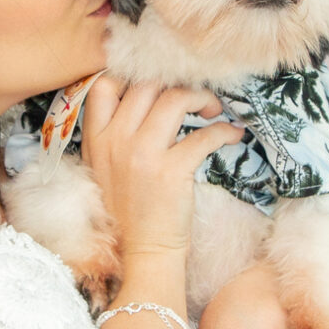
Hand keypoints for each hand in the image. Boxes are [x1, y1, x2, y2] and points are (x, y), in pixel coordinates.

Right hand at [77, 76, 242, 259]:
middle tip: (195, 95)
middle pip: (146, 84)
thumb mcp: (103, 171)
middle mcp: (116, 141)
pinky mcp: (172, 171)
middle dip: (176, 82)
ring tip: (214, 108)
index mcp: (96, 140)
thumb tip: (143, 103)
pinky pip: (204, 135)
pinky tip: (232, 135)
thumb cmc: (128, 213)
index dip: (133, 75)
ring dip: (201, 96)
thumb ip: (112, 137)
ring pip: (175, 98)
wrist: (142, 252)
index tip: (157, 83)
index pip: (105, 85)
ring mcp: (143, 155)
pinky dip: (224, 130)